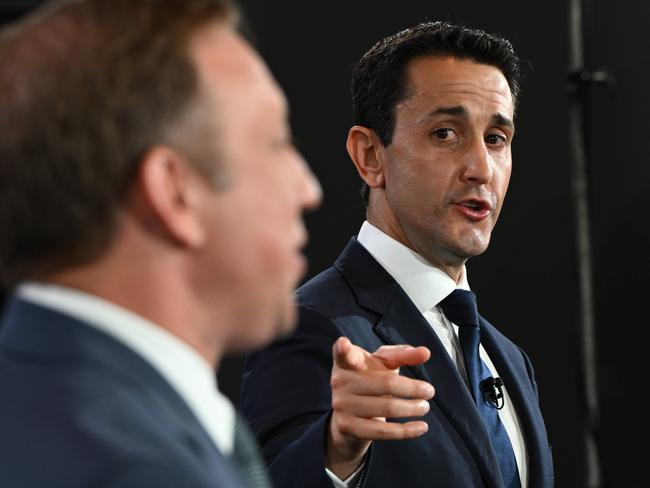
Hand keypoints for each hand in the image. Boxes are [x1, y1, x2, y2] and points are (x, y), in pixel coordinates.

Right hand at [325, 336, 433, 478]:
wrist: (350, 415)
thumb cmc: (370, 380)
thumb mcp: (383, 364)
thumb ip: (403, 355)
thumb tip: (425, 352)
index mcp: (347, 362)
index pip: (344, 354)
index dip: (343, 349)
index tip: (344, 344)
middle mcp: (340, 381)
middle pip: (385, 383)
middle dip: (412, 388)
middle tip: (429, 391)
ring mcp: (341, 405)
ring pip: (387, 408)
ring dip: (412, 408)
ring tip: (424, 406)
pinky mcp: (347, 427)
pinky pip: (383, 432)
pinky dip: (406, 430)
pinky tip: (421, 427)